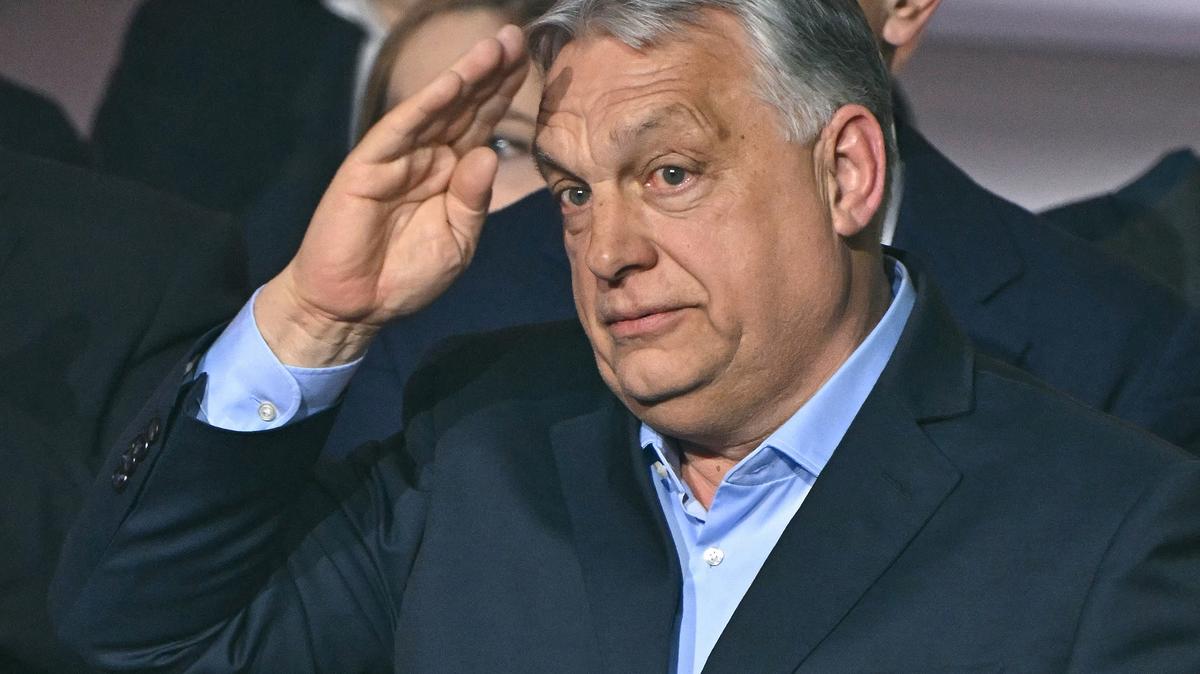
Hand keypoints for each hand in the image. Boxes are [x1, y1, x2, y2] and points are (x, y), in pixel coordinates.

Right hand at [255, 25, 528, 366]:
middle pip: (466, 107)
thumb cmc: (405, 276)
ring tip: (495, 46)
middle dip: (493, 72)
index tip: (534, 63)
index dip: (506, 94)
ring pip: (438, 109)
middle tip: (519, 36)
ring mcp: (397, 158)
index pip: (483, 124)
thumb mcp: (457, 241)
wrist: (355, 306)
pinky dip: (426, 104)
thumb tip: (486, 156)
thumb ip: (474, 200)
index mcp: (451, 173)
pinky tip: (453, 81)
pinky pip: (402, 129)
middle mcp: (427, 156)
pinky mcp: (368, 167)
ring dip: (467, 76)